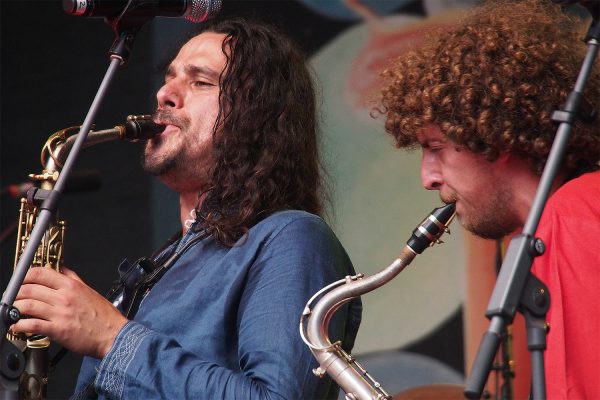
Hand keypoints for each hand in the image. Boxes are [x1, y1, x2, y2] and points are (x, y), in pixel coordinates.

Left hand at [12, 267, 127, 358]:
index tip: (22, 280)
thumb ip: (73, 279)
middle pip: (30, 288)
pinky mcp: (58, 330)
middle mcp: (64, 297)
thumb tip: (62, 270)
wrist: (114, 334)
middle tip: (14, 298)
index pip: (42, 273)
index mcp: (72, 286)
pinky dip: (20, 325)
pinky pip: (32, 325)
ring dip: (15, 308)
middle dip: (17, 293)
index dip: (26, 275)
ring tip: (14, 312)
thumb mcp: (89, 290)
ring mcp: (60, 313)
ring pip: (28, 305)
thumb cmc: (104, 316)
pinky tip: (18, 326)